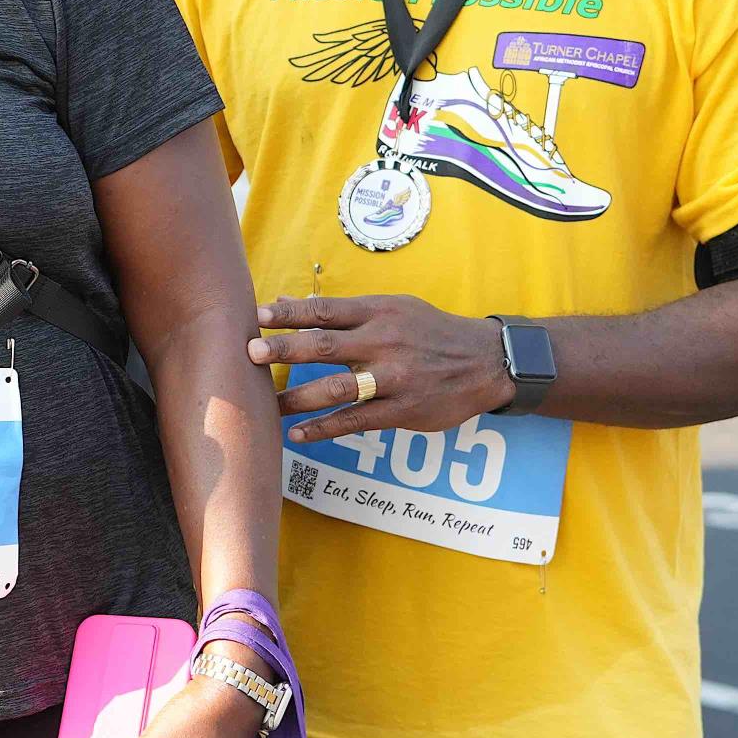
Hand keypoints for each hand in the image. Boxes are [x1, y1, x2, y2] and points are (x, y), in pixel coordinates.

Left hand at [255, 292, 509, 442]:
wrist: (486, 361)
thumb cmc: (430, 332)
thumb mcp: (393, 309)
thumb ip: (342, 311)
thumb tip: (286, 303)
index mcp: (379, 312)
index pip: (326, 310)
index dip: (290, 313)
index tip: (257, 317)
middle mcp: (383, 342)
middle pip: (326, 345)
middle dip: (286, 350)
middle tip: (251, 353)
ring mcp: (393, 378)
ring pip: (338, 388)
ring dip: (298, 397)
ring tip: (266, 405)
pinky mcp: (402, 410)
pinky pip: (356, 420)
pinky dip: (325, 428)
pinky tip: (298, 433)